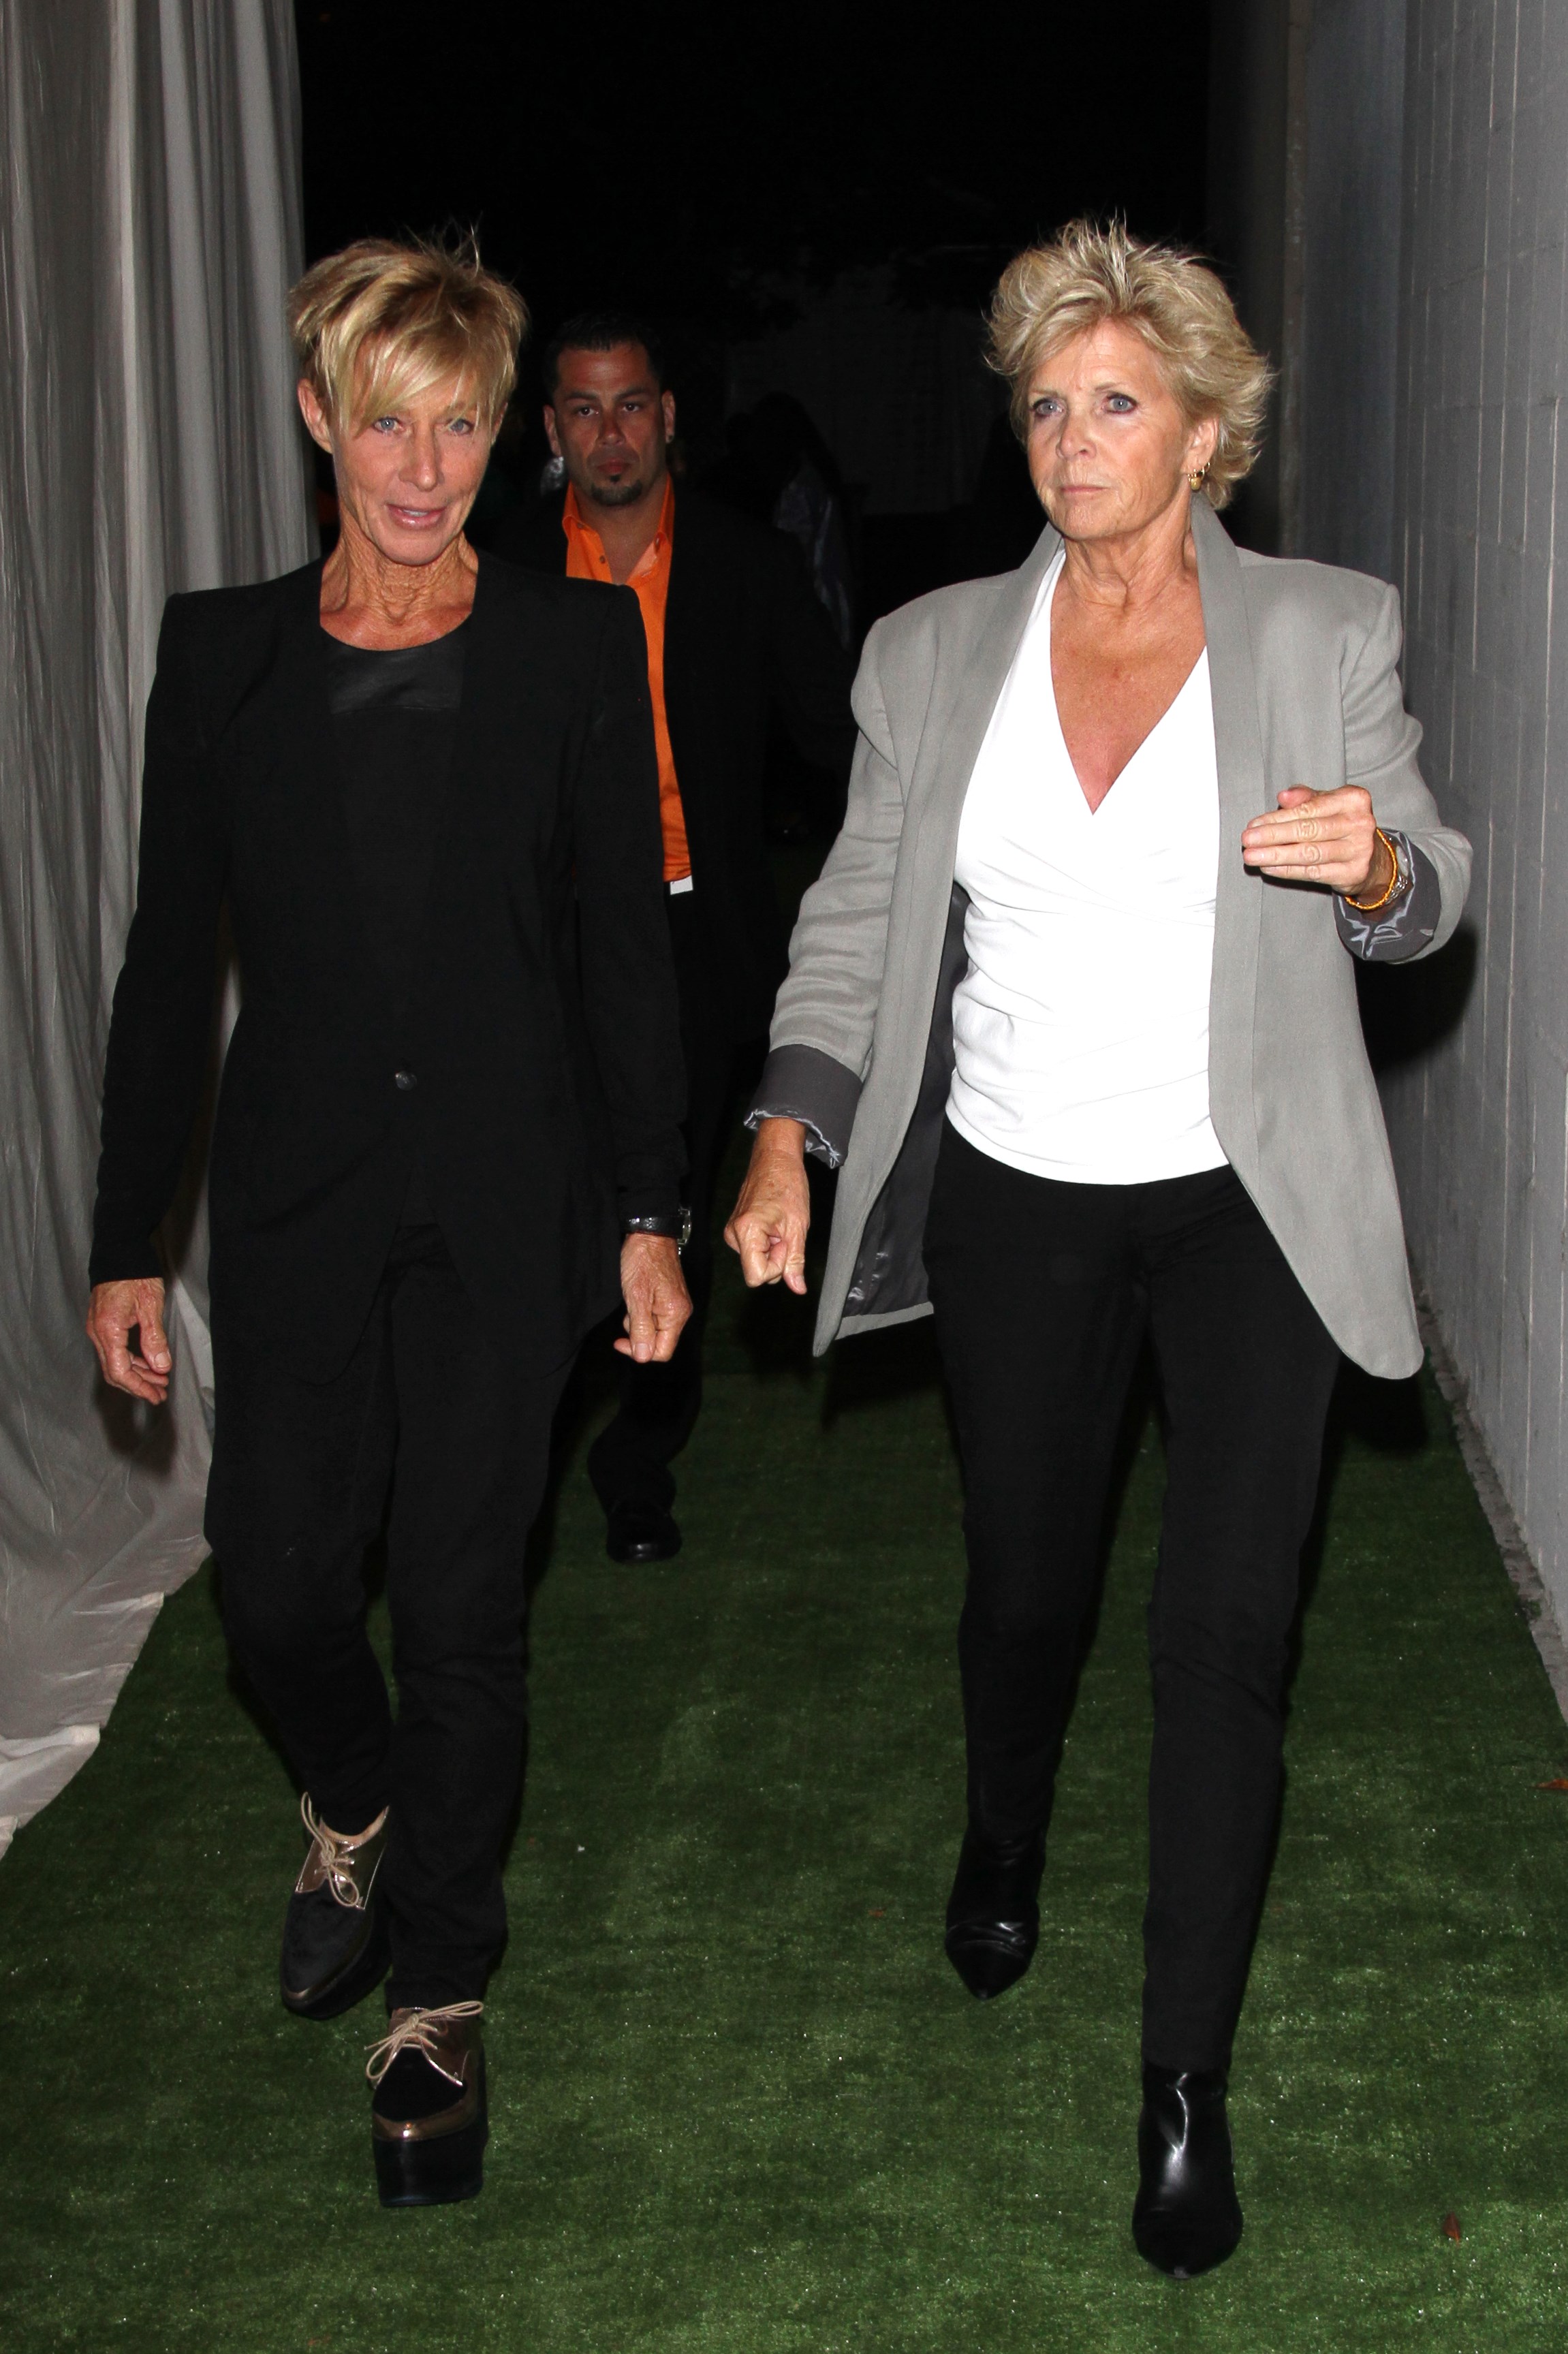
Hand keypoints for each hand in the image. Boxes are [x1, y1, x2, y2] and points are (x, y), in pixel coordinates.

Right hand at [86, 1276, 171, 1404]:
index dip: (138, 1387)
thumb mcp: (151, 1306)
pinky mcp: (102, 1324)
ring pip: (115, 1362)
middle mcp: (97, 1332)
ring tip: (160, 1381)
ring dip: (137, 1374)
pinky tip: (149, 1364)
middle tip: (160, 1394)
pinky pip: (115, 1350)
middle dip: (139, 1385)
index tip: (156, 1395)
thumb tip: (161, 1367)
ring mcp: (98, 1328)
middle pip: (115, 1371)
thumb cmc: (136, 1274)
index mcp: (108, 1330)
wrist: (120, 1251)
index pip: (119, 1371)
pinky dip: (132, 1360)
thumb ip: (155, 1339)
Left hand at [615, 1232, 691, 1362]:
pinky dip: (643, 1313)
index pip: (662, 1351)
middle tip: (625, 1316)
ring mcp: (676, 1304)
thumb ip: (641, 1328)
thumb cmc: (642, 1260)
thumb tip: (643, 1356)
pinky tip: (636, 1298)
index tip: (620, 1341)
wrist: (649, 1233)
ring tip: (631, 1302)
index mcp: (676, 1315)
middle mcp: (681, 1312)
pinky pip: (656, 1316)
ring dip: (639, 1323)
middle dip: (638, 1335)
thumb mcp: (636, 1297)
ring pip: (656, 1329)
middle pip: (660, 1342)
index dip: (640, 1352)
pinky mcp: (670, 1297)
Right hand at [724, 1118, 809, 1293]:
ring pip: (756, 1261)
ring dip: (772, 1250)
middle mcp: (733, 1234)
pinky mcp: (735, 1229)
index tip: (785, 1243)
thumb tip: (797, 1288)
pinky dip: (766, 1243)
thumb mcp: (799, 1227)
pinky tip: (773, 1225)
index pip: (756, 1277)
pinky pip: (754, 1251)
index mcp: (747, 1232)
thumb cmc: (789, 1185)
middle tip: (785, 1231)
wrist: (776, 1158)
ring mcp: (732, 1232)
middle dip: (775, 1258)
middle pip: (756, 1271)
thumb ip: (796, 1261)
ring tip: (779, 1225)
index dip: (776, 1267)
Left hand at [1241, 785, 1388, 897]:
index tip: (1253, 824)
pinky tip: (1269, 867)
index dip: (1278, 818)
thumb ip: (1306, 798)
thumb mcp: (1328, 804)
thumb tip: (1284, 796)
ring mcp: (1359, 850)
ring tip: (1252, 856)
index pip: (1309, 808)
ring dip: (1276, 855)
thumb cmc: (1342, 824)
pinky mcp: (1353, 873)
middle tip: (1247, 840)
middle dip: (1273, 836)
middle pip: (1308, 830)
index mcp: (1354, 799)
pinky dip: (1288, 870)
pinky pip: (1313, 872)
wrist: (1373, 857)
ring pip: (1309, 853)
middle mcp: (1360, 823)